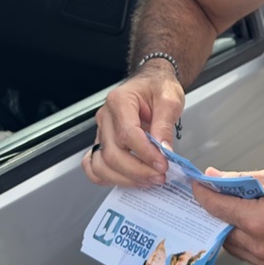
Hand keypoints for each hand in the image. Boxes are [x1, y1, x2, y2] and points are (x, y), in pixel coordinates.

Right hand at [81, 65, 183, 187]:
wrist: (152, 83)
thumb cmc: (158, 88)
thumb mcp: (169, 100)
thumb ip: (165, 125)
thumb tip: (164, 151)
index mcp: (120, 101)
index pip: (127, 134)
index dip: (145, 154)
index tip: (163, 164)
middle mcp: (106, 117)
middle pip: (112, 153)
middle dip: (137, 171)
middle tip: (159, 176)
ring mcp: (102, 131)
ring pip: (101, 164)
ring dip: (125, 178)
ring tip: (148, 180)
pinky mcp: (103, 143)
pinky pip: (94, 166)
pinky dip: (107, 177)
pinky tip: (127, 180)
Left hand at [190, 167, 263, 264]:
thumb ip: (240, 179)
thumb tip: (215, 177)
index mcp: (260, 219)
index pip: (217, 208)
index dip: (203, 194)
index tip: (196, 185)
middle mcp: (261, 245)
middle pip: (222, 229)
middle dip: (214, 212)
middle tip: (211, 196)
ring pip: (233, 245)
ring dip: (228, 227)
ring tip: (230, 209)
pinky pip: (249, 253)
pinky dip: (244, 239)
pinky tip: (248, 223)